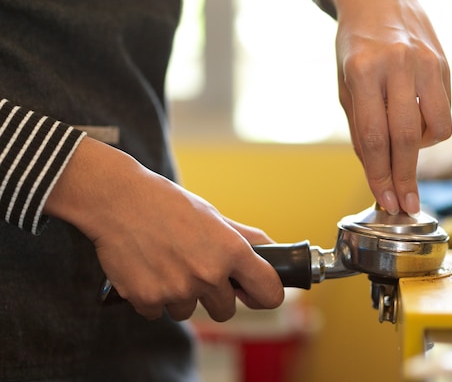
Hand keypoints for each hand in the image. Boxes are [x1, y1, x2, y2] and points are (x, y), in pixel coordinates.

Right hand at [45, 137, 283, 321]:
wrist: (118, 200)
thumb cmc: (168, 204)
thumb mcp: (213, 216)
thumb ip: (244, 238)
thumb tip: (273, 250)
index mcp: (232, 251)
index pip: (269, 293)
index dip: (264, 296)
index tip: (253, 293)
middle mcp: (209, 274)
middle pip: (225, 311)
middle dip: (214, 297)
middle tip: (196, 271)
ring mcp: (178, 290)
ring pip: (189, 312)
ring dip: (180, 296)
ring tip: (166, 263)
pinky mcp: (147, 300)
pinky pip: (158, 311)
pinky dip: (152, 296)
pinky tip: (146, 269)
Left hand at [321, 0, 451, 214]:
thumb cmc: (356, 45)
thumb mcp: (345, 83)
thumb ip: (360, 125)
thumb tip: (377, 169)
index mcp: (363, 71)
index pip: (374, 137)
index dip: (379, 174)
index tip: (385, 198)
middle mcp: (398, 66)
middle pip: (406, 138)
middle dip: (405, 177)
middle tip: (406, 203)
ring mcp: (427, 64)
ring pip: (436, 129)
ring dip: (421, 149)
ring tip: (405, 140)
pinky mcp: (446, 65)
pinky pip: (445, 111)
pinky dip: (431, 126)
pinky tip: (416, 116)